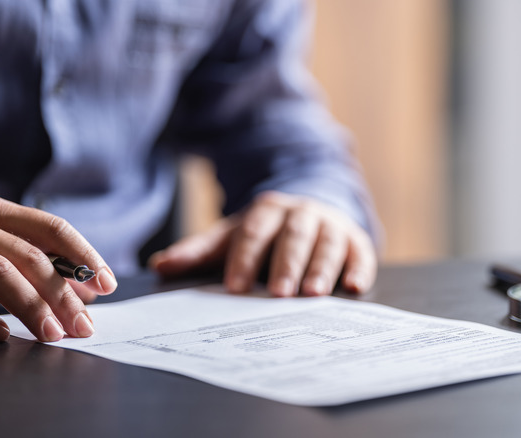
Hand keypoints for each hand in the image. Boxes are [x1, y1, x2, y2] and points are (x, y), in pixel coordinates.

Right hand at [0, 195, 116, 341]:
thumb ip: (35, 264)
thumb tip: (86, 292)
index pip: (53, 228)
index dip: (84, 256)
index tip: (107, 284)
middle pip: (31, 256)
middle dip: (63, 294)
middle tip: (83, 325)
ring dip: (31, 307)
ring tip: (51, 334)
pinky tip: (0, 336)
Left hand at [149, 191, 376, 295]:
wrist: (308, 212)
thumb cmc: (264, 234)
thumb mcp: (231, 237)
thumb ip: (198, 252)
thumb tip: (160, 266)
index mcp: (266, 210)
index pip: (252, 233)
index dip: (244, 259)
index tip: (234, 287)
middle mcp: (300, 214)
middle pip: (292, 237)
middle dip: (286, 265)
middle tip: (278, 295)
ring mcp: (330, 225)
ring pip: (326, 243)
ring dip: (321, 268)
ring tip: (314, 295)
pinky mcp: (355, 240)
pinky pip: (360, 252)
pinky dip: (359, 268)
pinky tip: (355, 287)